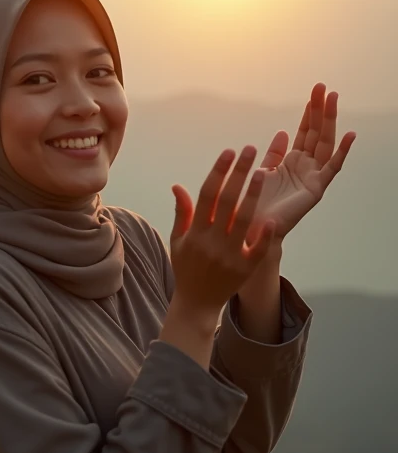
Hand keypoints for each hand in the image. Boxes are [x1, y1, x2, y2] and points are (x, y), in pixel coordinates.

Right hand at [169, 146, 275, 319]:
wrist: (197, 303)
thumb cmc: (187, 268)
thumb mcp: (178, 241)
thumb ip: (182, 213)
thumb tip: (178, 185)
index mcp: (196, 233)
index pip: (207, 195)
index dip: (218, 171)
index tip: (228, 152)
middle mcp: (212, 242)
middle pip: (227, 201)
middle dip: (238, 173)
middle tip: (249, 150)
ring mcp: (230, 256)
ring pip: (244, 220)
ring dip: (254, 194)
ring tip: (263, 170)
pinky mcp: (245, 269)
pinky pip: (257, 249)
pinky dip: (265, 234)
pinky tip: (273, 216)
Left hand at [245, 83, 356, 244]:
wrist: (249, 228)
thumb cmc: (253, 204)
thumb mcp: (263, 171)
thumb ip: (273, 154)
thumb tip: (282, 133)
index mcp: (292, 162)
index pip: (305, 132)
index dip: (309, 113)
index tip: (314, 93)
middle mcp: (306, 168)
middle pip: (316, 133)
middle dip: (320, 110)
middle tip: (323, 87)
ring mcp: (313, 178)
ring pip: (324, 143)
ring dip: (329, 121)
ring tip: (333, 98)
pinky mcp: (316, 190)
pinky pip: (332, 168)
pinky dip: (342, 152)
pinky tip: (350, 135)